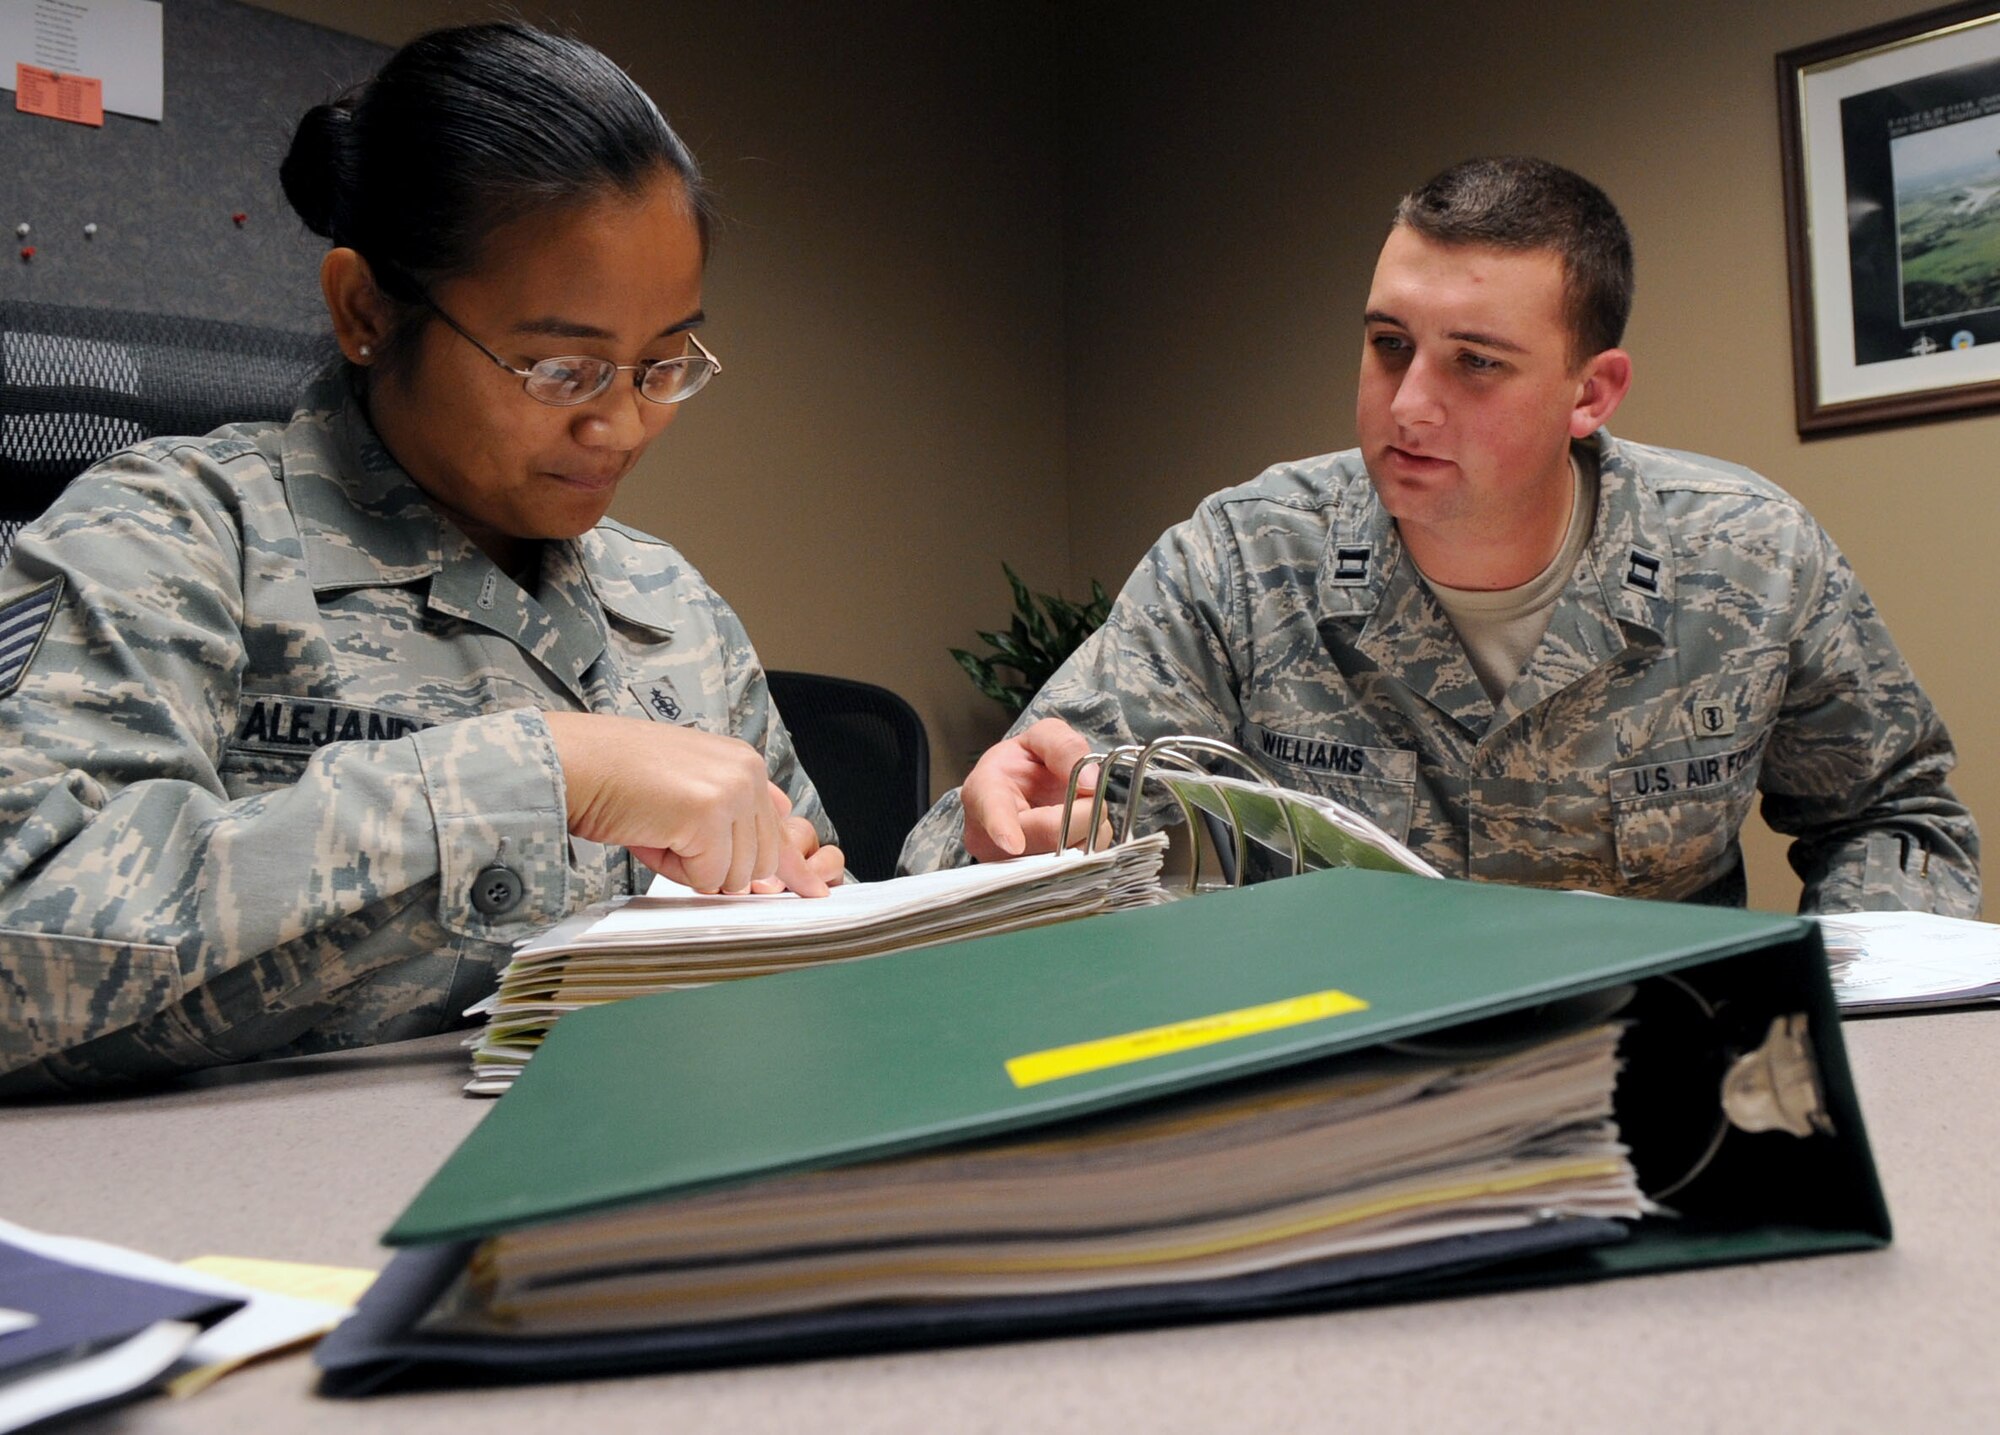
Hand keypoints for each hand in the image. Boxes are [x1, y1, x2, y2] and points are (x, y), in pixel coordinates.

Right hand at [544, 713, 830, 895]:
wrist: (574, 763)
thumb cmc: (616, 778)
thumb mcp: (686, 791)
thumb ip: (730, 821)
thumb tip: (764, 875)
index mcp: (743, 763)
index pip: (781, 828)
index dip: (791, 867)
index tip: (816, 891)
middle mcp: (746, 772)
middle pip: (764, 861)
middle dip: (719, 867)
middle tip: (673, 838)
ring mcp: (730, 792)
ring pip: (738, 875)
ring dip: (694, 870)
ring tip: (658, 831)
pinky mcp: (708, 815)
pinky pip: (709, 878)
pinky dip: (676, 872)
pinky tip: (653, 836)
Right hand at [959, 717, 1103, 861]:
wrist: (1018, 793)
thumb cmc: (1022, 767)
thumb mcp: (1040, 739)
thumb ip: (1064, 747)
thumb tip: (1091, 781)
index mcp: (984, 792)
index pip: (992, 812)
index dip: (1003, 828)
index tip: (1012, 843)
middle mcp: (990, 838)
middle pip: (1050, 834)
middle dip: (1081, 810)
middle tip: (1082, 789)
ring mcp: (1011, 866)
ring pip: (1071, 852)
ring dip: (1086, 827)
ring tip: (1069, 808)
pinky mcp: (1035, 882)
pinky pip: (1079, 865)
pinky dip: (1086, 842)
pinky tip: (1072, 828)